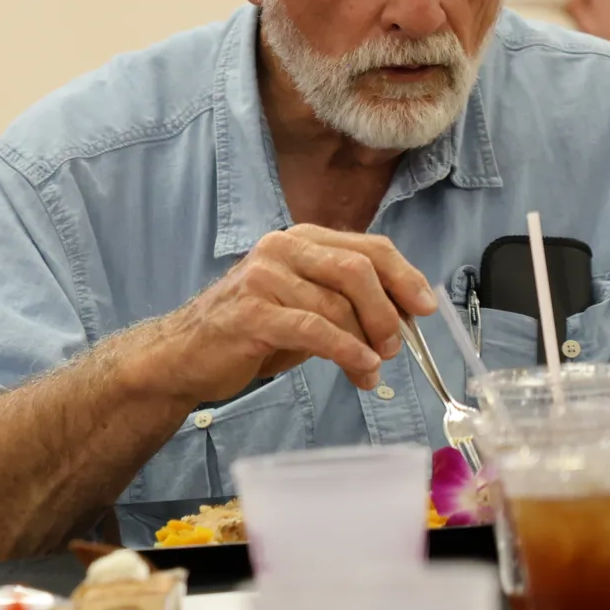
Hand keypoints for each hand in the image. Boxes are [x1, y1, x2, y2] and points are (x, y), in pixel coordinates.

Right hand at [138, 226, 437, 404]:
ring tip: (373, 368)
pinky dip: (347, 351)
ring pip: (339, 304)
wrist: (184, 355)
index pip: (369, 248)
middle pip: (358, 269)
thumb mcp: (302, 307)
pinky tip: (361, 370)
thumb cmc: (248, 333)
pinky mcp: (252, 313)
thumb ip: (345, 303)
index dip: (405, 277)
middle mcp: (282, 248)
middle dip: (389, 310)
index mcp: (299, 239)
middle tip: (399, 345)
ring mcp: (264, 278)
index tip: (425, 308)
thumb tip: (402, 321)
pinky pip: (315, 330)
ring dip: (368, 342)